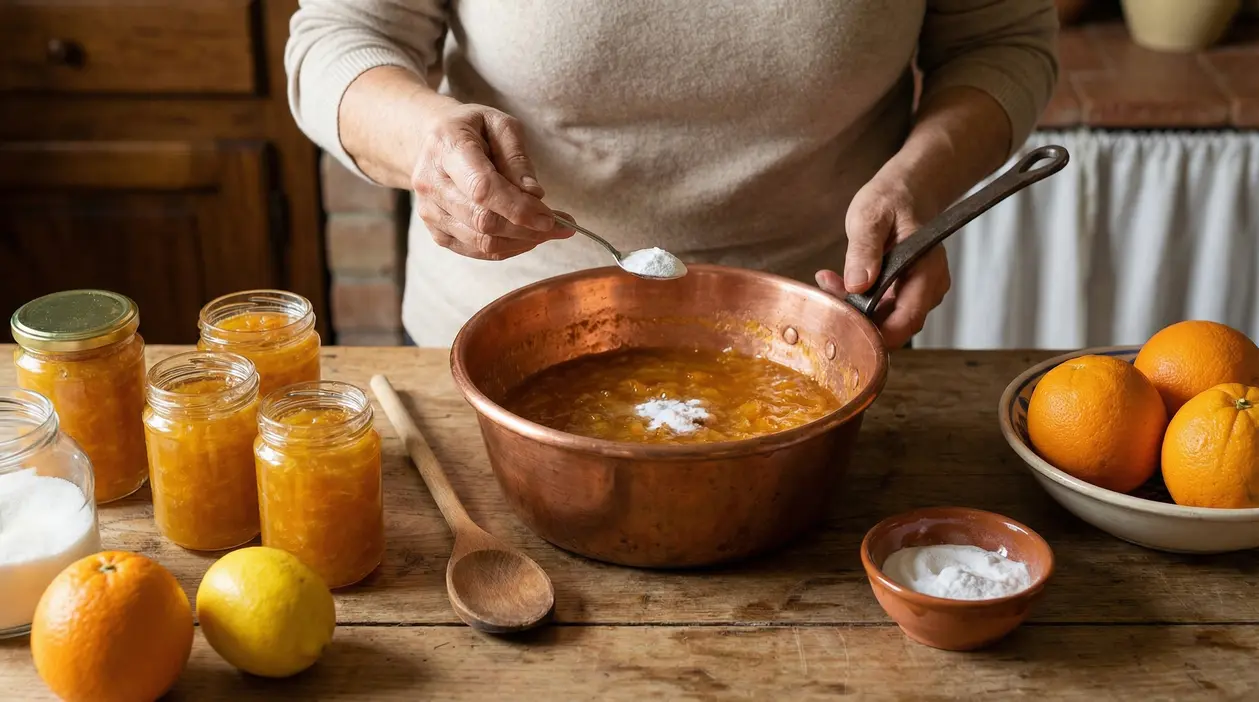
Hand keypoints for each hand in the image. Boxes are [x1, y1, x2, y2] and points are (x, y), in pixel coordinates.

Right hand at [411, 102, 572, 259]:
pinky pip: (475, 250)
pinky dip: (506, 248)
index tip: (551, 217)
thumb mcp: (500, 125)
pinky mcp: (436, 231)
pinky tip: (525, 236)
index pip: (483, 189)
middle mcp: (431, 183)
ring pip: (481, 242)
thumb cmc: (472, 129)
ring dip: (521, 242)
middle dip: (527, 229)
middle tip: (561, 226)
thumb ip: (517, 159)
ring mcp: (430, 211)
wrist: (431, 141)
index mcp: (447, 147)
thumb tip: (534, 195)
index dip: (519, 209)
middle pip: (483, 221)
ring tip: (546, 231)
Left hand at [815, 171, 950, 348]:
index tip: (846, 327)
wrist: (906, 192)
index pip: (909, 318)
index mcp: (927, 268)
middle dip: (859, 318)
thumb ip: (864, 249)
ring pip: (887, 319)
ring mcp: (919, 292)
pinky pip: (883, 310)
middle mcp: (929, 286)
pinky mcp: (906, 293)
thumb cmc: (892, 199)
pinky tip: (837, 283)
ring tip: (829, 282)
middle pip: (896, 324)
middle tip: (828, 291)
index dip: (880, 334)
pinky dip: (859, 302)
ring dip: (855, 309)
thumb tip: (858, 284)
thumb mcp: (871, 216)